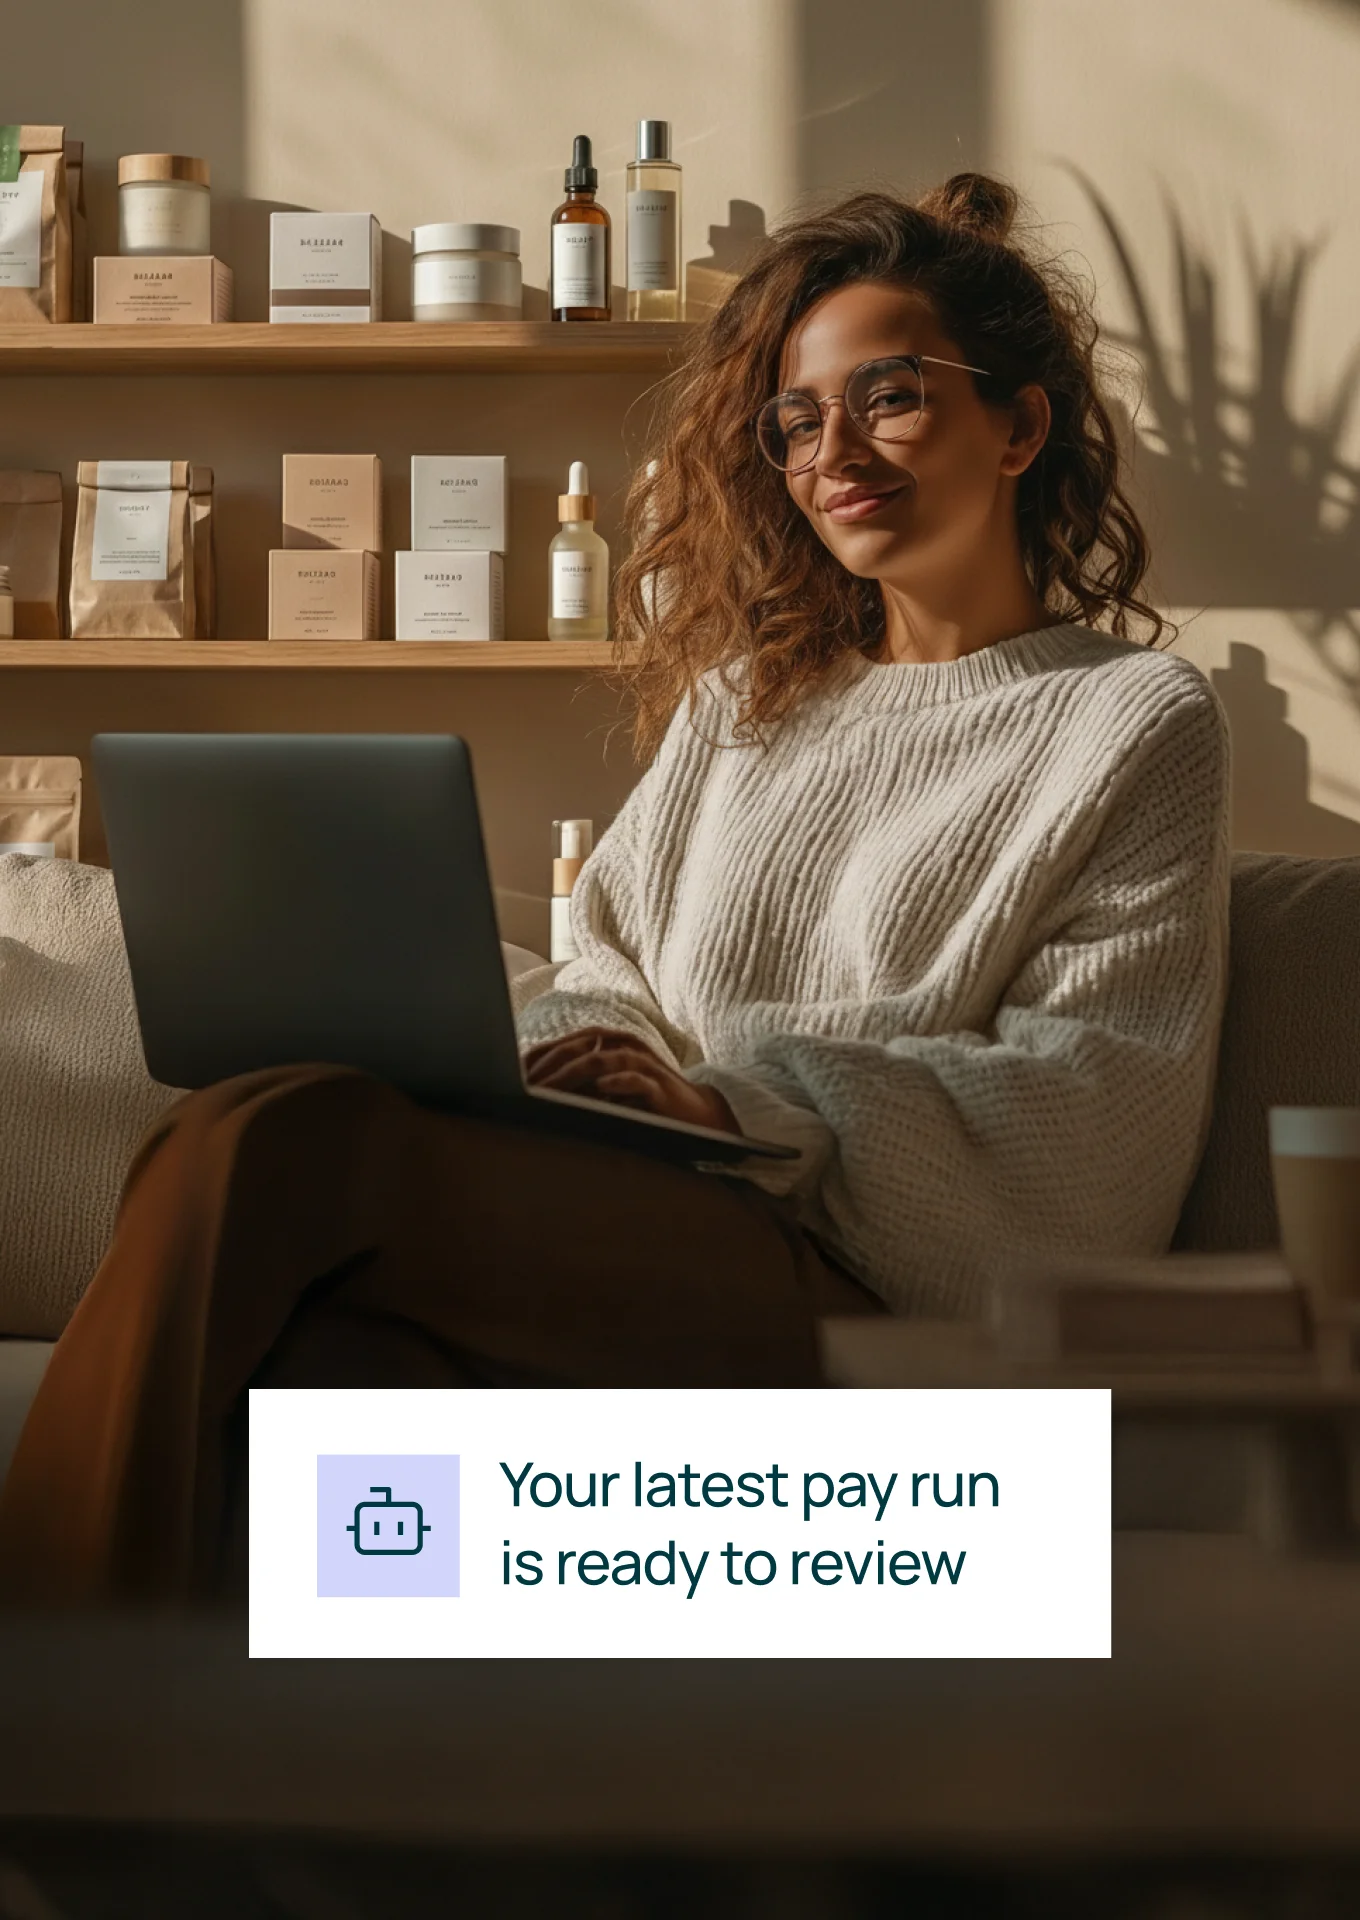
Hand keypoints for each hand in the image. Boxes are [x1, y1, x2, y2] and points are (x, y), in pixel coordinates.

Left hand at [523, 1027, 742, 1135]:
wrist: (697, 1116)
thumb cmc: (644, 1105)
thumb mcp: (607, 1091)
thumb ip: (578, 1086)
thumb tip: (534, 1093)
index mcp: (608, 1044)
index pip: (564, 1044)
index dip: (537, 1059)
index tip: (510, 1076)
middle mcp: (623, 1047)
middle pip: (577, 1048)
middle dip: (547, 1067)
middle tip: (522, 1084)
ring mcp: (642, 1065)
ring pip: (601, 1061)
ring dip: (572, 1074)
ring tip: (547, 1088)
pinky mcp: (659, 1086)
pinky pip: (635, 1080)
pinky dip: (616, 1083)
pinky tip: (599, 1089)